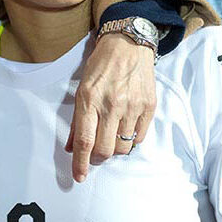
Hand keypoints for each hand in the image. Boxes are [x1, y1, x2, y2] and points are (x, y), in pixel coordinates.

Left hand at [65, 33, 155, 181]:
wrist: (129, 44)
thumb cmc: (102, 65)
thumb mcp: (82, 88)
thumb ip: (78, 120)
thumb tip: (72, 148)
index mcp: (90, 99)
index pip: (85, 140)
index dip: (81, 163)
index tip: (79, 176)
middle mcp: (112, 104)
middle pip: (105, 149)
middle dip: (98, 158)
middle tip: (96, 153)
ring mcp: (132, 106)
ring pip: (123, 147)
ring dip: (115, 149)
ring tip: (111, 136)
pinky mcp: (149, 107)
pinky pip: (139, 138)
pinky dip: (130, 140)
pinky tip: (125, 128)